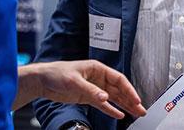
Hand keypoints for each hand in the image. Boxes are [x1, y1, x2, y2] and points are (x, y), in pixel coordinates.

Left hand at [15, 60, 146, 118]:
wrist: (42, 80)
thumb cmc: (57, 73)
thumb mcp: (74, 81)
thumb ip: (91, 90)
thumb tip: (105, 98)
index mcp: (98, 69)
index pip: (119, 79)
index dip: (129, 89)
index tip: (136, 99)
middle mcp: (98, 78)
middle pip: (119, 90)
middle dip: (131, 99)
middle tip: (141, 109)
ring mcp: (94, 88)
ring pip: (113, 98)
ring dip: (124, 105)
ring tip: (135, 113)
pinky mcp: (87, 97)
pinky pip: (103, 105)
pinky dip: (111, 110)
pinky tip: (119, 115)